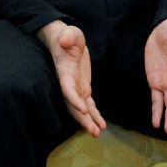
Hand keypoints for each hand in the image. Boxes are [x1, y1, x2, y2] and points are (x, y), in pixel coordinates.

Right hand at [37, 20, 105, 136]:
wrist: (65, 40)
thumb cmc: (67, 36)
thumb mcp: (70, 33)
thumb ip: (68, 36)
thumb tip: (66, 39)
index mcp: (65, 72)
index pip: (67, 88)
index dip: (73, 99)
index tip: (83, 108)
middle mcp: (69, 83)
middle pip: (73, 105)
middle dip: (82, 118)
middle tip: (93, 131)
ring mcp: (76, 87)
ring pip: (81, 108)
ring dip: (89, 121)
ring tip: (97, 133)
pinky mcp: (83, 87)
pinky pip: (88, 104)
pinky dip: (94, 115)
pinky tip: (101, 125)